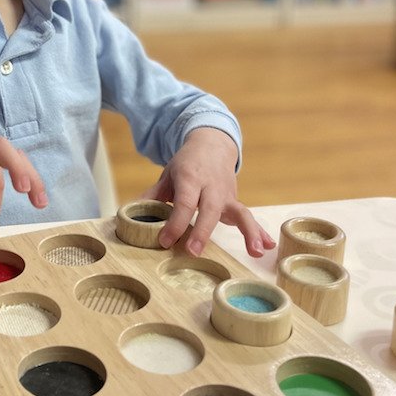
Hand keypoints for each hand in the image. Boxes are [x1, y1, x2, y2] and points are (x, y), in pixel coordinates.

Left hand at [139, 128, 275, 258]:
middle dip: (203, 231)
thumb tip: (128, 216)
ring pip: (240, 212)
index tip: (165, 240)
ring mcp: (227, 195)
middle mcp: (211, 186)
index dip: (175, 222)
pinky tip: (266, 248)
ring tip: (255, 251)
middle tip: (193, 252)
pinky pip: (248, 217)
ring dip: (249, 232)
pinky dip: (260, 232)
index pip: (184, 202)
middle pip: (209, 209)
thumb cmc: (186, 165)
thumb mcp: (167, 176)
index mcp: (190, 177)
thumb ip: (151, 196)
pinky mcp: (235, 202)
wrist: (212, 144)